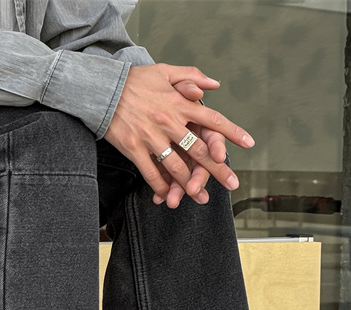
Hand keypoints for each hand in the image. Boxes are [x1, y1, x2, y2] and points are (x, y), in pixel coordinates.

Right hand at [104, 64, 253, 207]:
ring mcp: (151, 137)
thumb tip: (214, 84)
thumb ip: (191, 76)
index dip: (231, 132)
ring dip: (190, 185)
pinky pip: (151, 172)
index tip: (248, 143)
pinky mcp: (134, 148)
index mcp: (179, 103)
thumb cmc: (133, 80)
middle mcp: (169, 122)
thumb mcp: (164, 70)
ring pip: (177, 167)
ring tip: (200, 197)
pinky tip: (166, 195)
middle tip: (232, 183)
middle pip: (199, 150)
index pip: (212, 120)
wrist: (102, 89)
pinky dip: (160, 186)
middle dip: (218, 169)